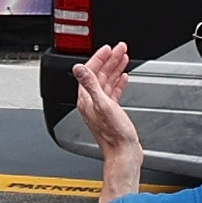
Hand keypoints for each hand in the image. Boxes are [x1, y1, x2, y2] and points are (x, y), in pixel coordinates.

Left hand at [72, 43, 139, 158]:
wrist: (124, 154)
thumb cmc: (115, 135)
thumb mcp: (103, 105)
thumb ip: (90, 85)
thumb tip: (77, 68)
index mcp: (87, 100)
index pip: (89, 72)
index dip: (99, 58)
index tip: (108, 48)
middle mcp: (92, 102)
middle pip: (99, 74)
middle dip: (110, 59)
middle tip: (120, 48)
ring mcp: (101, 108)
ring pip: (107, 81)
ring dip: (115, 68)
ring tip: (123, 57)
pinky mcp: (111, 113)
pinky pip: (113, 92)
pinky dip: (119, 82)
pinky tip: (124, 77)